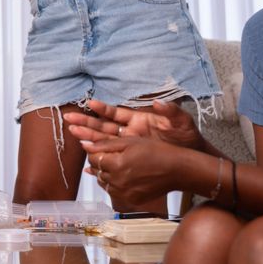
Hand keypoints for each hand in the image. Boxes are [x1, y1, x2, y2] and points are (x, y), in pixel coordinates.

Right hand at [65, 99, 205, 149]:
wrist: (193, 157)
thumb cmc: (188, 138)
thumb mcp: (183, 123)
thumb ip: (171, 112)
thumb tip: (159, 103)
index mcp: (139, 120)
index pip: (117, 113)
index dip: (103, 109)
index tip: (90, 103)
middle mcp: (130, 131)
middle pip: (104, 126)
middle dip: (87, 123)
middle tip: (70, 119)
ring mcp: (128, 145)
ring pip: (104, 141)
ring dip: (88, 137)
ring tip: (72, 133)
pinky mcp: (130, 157)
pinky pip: (112, 156)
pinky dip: (100, 157)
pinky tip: (87, 160)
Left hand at [81, 136, 179, 204]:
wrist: (177, 170)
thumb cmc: (157, 152)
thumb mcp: (130, 141)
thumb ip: (105, 145)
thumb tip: (84, 144)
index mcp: (116, 165)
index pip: (92, 159)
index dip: (95, 152)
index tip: (101, 149)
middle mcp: (118, 182)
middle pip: (97, 171)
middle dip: (100, 163)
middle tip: (112, 156)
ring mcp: (124, 194)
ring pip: (103, 183)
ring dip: (106, 174)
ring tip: (119, 166)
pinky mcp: (130, 201)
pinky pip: (114, 193)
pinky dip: (115, 185)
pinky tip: (124, 177)